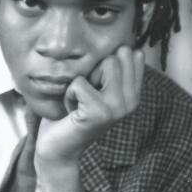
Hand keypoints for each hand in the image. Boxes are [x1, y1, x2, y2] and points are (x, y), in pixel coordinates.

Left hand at [35, 46, 144, 166]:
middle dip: (94, 70)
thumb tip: (123, 42)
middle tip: (86, 95)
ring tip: (80, 102)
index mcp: (134, 94)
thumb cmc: (72, 114)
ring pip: (105, 63)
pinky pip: (79, 83)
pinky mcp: (100, 113)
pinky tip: (72, 111)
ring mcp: (118, 108)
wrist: (58, 148)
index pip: (132, 53)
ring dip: (82, 80)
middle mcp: (131, 102)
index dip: (106, 63)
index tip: (97, 86)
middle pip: (118, 55)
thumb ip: (111, 69)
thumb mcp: (96, 87)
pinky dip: (68, 94)